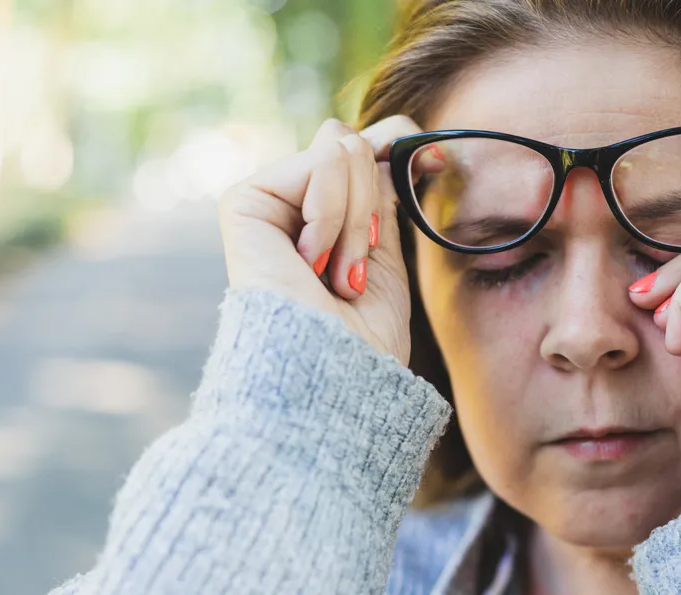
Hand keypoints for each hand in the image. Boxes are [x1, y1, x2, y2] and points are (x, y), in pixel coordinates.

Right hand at [217, 116, 436, 364]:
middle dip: (374, 207)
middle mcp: (291, 206)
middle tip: (356, 270)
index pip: (362, 149)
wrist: (334, 376)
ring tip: (337, 275)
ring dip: (357, 222)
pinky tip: (311, 263)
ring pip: (342, 149)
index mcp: (322, 218)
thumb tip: (398, 134)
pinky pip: (321, 164)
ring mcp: (267, 202)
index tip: (435, 162)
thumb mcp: (386, 253)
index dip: (399, 144)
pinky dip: (334, 217)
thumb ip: (381, 193)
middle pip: (353, 143)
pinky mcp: (245, 202)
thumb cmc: (364, 336)